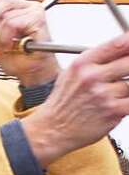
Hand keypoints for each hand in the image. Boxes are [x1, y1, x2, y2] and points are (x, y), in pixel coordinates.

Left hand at [0, 0, 60, 87]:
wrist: (32, 71)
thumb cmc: (18, 57)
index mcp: (17, 7)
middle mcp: (27, 5)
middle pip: (1, 1)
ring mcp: (34, 10)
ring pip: (5, 16)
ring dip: (0, 36)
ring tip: (8, 45)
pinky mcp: (38, 18)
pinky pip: (13, 24)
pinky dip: (7, 38)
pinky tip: (13, 45)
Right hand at [21, 31, 128, 166]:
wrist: (52, 130)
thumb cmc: (62, 104)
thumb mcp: (70, 73)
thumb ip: (96, 61)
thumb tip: (121, 50)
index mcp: (82, 64)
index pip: (118, 44)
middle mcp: (91, 77)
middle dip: (127, 68)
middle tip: (122, 72)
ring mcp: (103, 94)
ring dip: (125, 90)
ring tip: (110, 96)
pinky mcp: (113, 110)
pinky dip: (126, 102)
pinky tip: (116, 105)